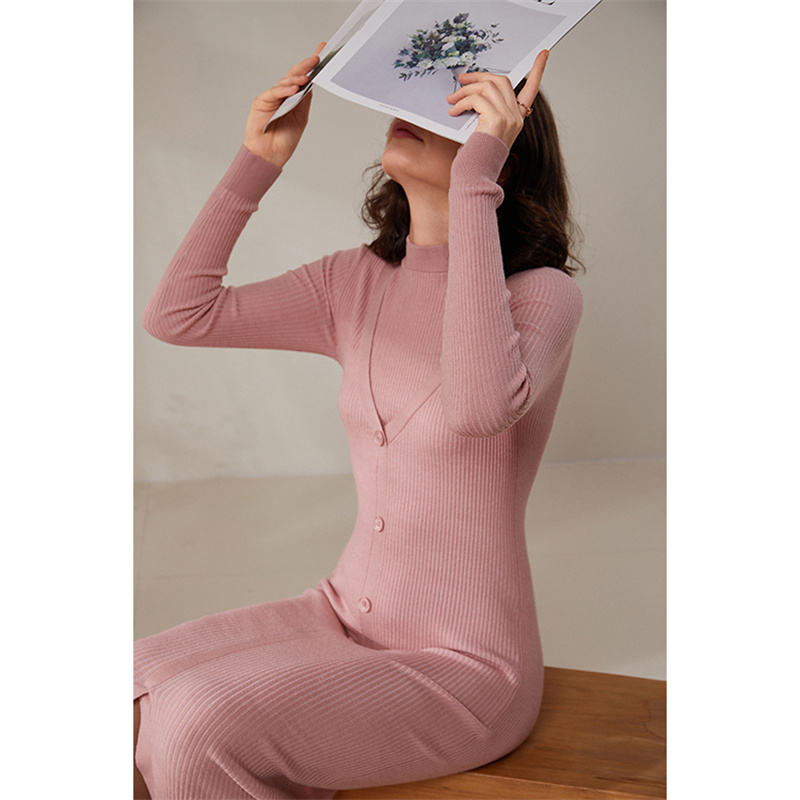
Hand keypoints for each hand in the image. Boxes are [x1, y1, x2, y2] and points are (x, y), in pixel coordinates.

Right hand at [243, 41, 325, 167]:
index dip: (311, 64)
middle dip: (305, 66)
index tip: (322, 51)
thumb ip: (305, 100)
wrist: (270, 155)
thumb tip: (312, 83)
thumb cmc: (284, 140)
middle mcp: (282, 94)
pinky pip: (273, 93)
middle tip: (316, 59)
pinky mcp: (261, 102)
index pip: (302, 76)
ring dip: (295, 78)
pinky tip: (293, 89)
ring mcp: (271, 97)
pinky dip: (283, 90)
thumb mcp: (301, 117)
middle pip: (293, 75)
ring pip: (284, 83)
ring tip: (306, 77)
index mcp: (292, 97)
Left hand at [446, 49, 548, 149]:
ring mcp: (509, 117)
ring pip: (488, 86)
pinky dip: (462, 102)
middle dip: (480, 76)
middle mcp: (516, 117)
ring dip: (465, 90)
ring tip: (452, 99)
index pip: (531, 90)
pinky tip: (454, 110)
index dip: (538, 70)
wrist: (476, 176)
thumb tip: (472, 92)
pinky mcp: (497, 119)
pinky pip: (477, 99)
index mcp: (517, 119)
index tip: (543, 54)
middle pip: (502, 81)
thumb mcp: (486, 131)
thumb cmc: (477, 158)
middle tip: (462, 79)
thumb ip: (487, 112)